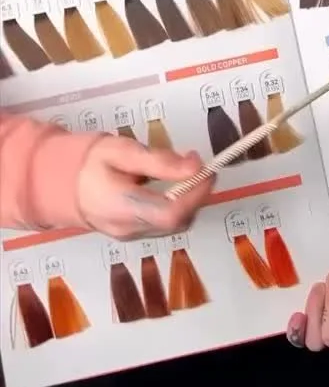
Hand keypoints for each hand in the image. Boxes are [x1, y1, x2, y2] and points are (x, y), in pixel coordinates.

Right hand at [76, 135, 212, 238]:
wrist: (61, 183)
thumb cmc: (90, 162)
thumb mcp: (122, 151)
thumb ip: (158, 161)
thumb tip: (195, 167)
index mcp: (122, 207)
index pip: (171, 213)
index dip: (196, 194)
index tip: (208, 171)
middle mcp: (129, 228)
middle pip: (177, 222)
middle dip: (197, 196)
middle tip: (200, 169)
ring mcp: (131, 235)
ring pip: (173, 226)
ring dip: (189, 202)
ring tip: (188, 175)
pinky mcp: (134, 234)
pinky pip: (164, 225)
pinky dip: (177, 207)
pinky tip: (174, 188)